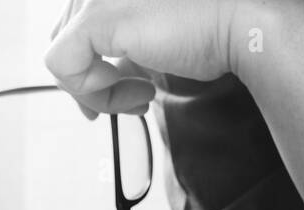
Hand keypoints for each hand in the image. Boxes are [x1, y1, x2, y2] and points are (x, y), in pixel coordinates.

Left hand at [46, 0, 245, 116]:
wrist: (240, 23)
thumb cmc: (210, 26)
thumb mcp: (154, 40)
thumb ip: (124, 51)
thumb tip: (106, 79)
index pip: (73, 25)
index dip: (88, 66)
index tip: (115, 92)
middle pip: (65, 41)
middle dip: (94, 84)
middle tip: (132, 100)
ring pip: (63, 58)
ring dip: (102, 92)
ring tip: (141, 95)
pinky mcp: (97, 15)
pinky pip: (63, 66)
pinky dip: (93, 90)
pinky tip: (136, 89)